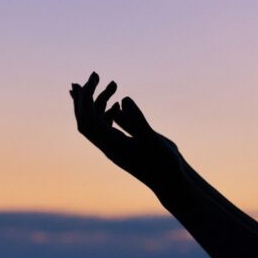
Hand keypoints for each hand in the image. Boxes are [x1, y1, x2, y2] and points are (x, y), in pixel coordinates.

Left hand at [70, 71, 183, 190]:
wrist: (171, 182)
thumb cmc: (164, 164)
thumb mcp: (152, 139)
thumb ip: (138, 120)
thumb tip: (123, 99)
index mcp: (112, 145)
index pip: (87, 119)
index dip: (86, 97)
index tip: (95, 78)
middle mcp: (109, 146)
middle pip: (85, 120)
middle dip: (86, 96)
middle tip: (94, 75)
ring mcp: (116, 147)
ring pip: (98, 122)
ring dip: (100, 101)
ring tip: (113, 84)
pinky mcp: (124, 147)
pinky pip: (108, 128)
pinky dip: (108, 112)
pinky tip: (117, 104)